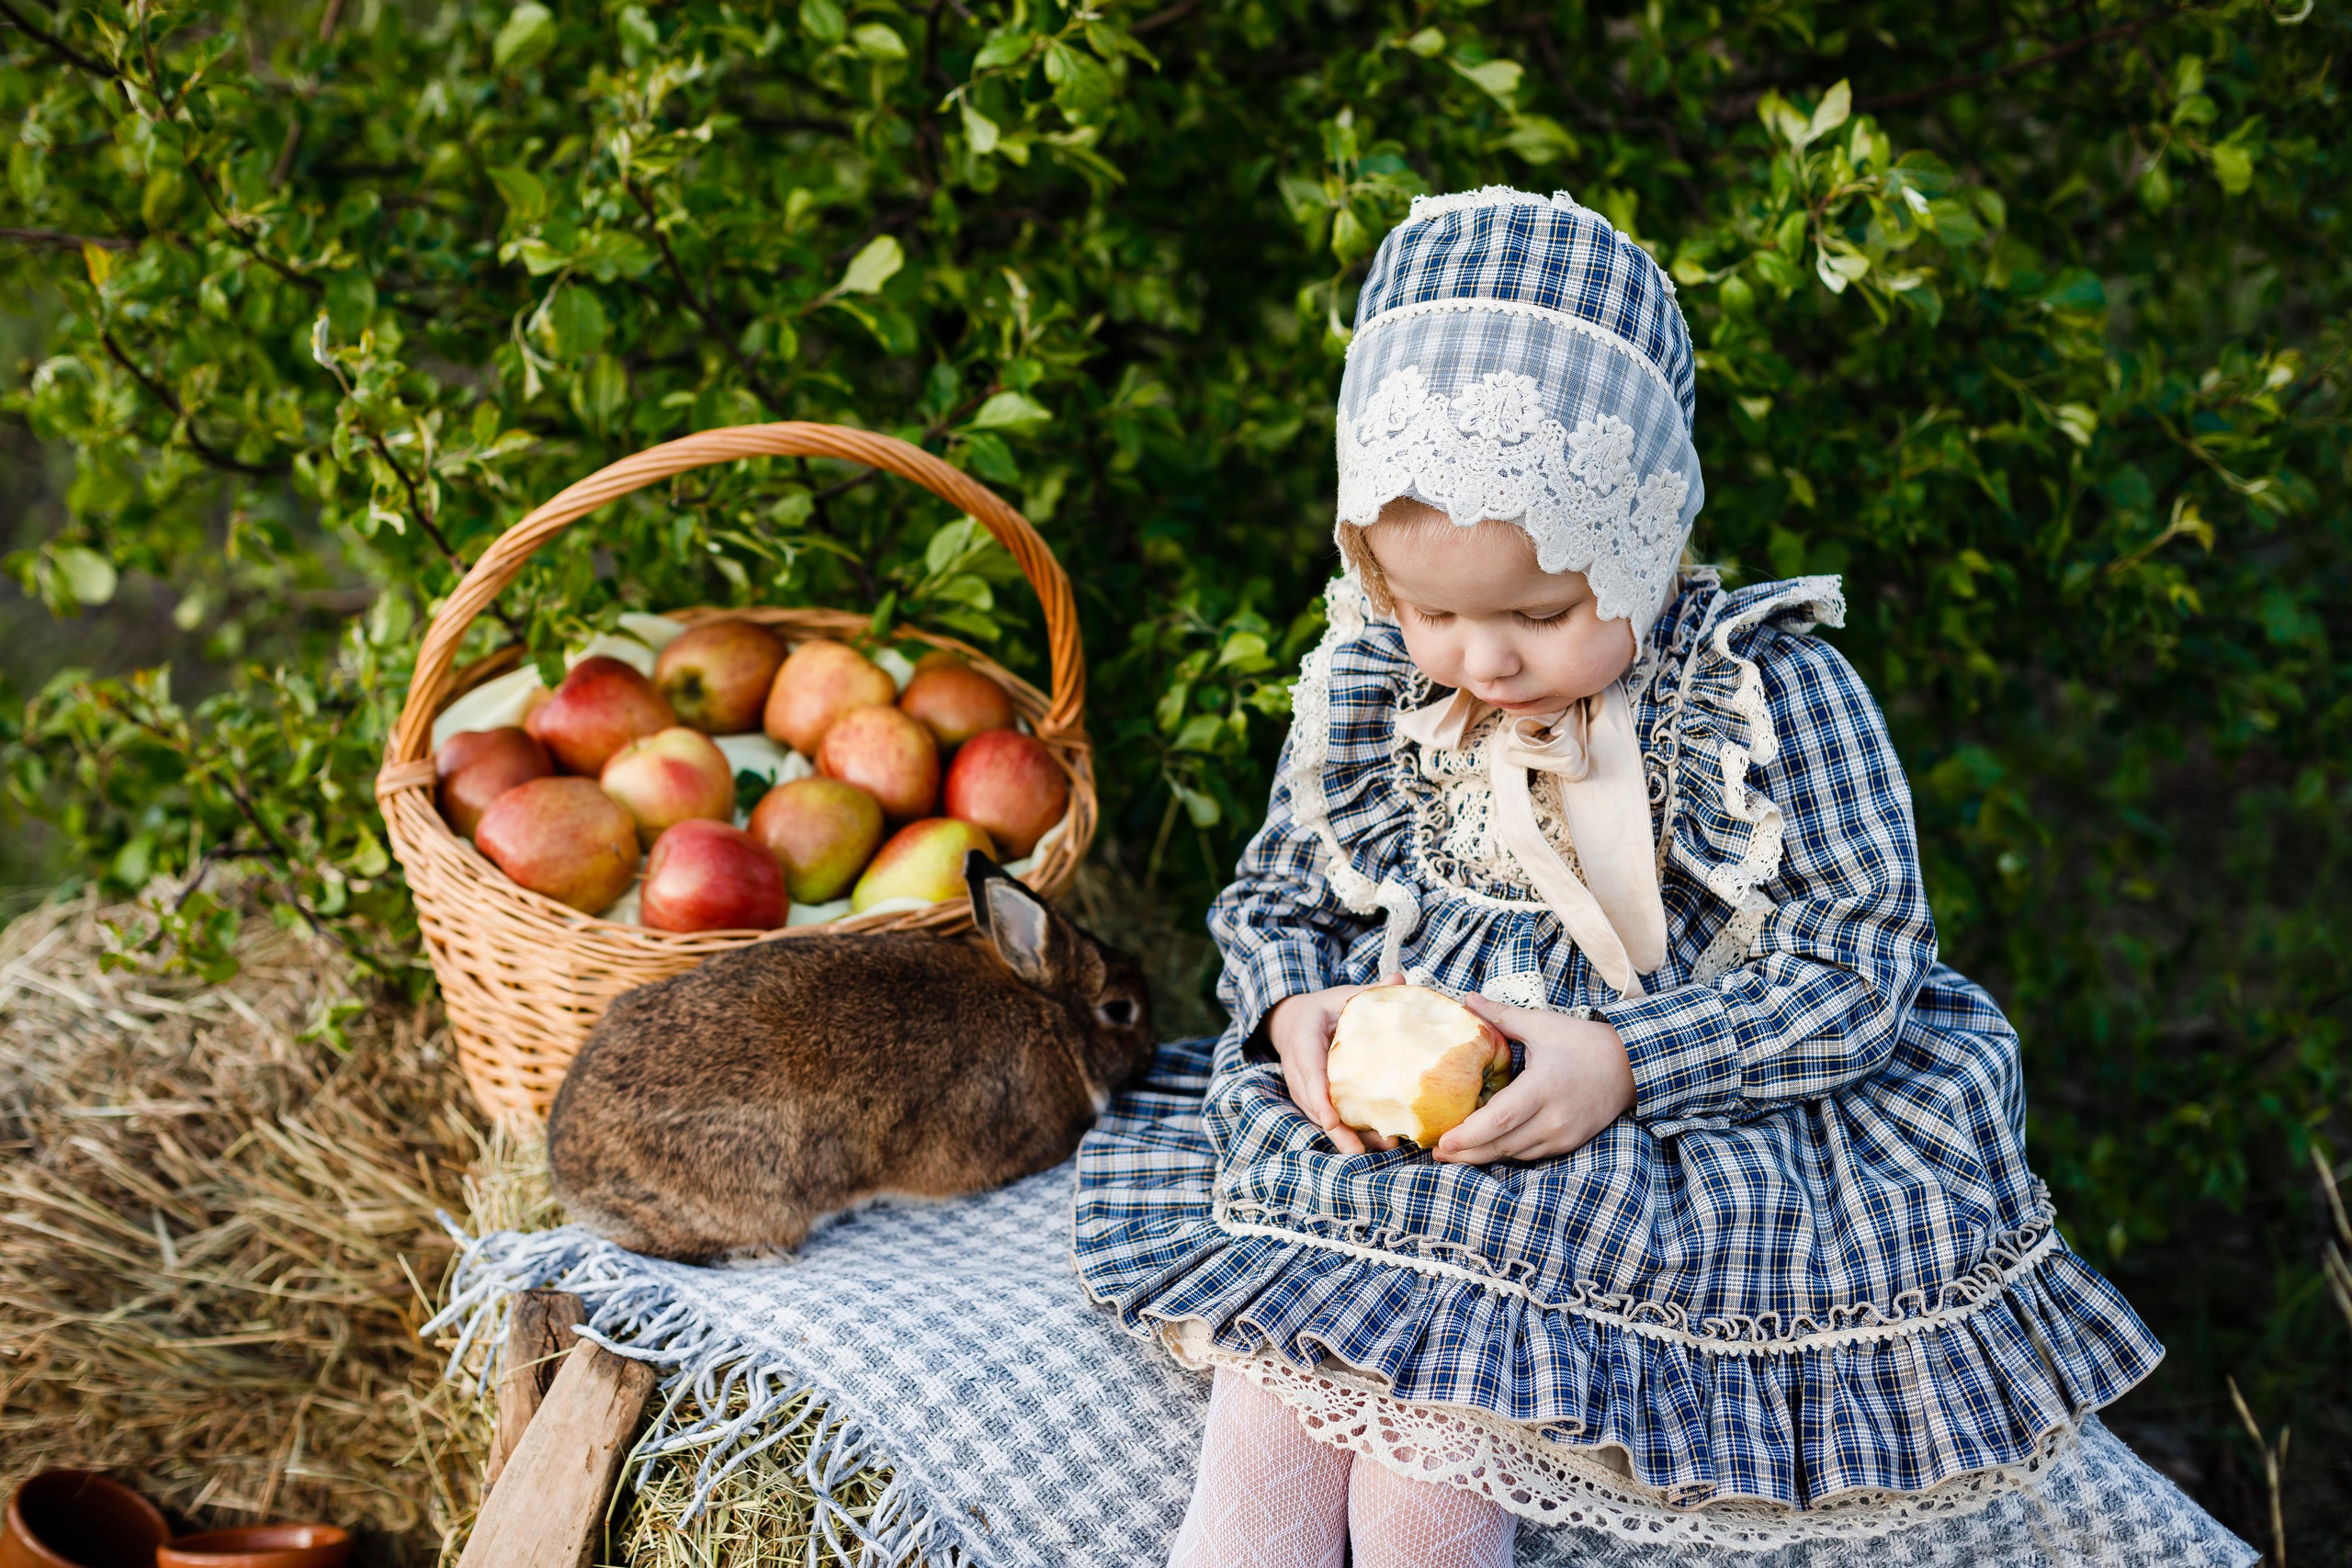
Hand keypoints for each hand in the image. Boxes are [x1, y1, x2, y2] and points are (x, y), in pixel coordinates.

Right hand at [1265, 978, 1401, 1155]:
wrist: (1292, 1023)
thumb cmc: (1323, 1010)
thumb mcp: (1340, 996)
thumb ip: (1367, 993)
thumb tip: (1400, 980)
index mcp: (1303, 1043)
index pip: (1309, 1074)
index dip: (1319, 1099)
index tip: (1331, 1120)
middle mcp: (1298, 1072)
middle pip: (1315, 1107)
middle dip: (1338, 1131)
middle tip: (1360, 1150)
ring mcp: (1303, 1090)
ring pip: (1322, 1118)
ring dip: (1347, 1137)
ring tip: (1381, 1147)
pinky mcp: (1312, 1101)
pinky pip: (1328, 1119)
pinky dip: (1349, 1133)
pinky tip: (1377, 1143)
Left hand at [1432, 997, 1635, 1164]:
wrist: (1628, 1066)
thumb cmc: (1582, 1042)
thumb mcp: (1542, 1024)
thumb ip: (1501, 1015)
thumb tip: (1467, 999)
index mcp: (1543, 1087)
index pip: (1500, 1119)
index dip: (1469, 1135)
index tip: (1442, 1141)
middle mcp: (1554, 1117)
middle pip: (1502, 1145)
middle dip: (1467, 1153)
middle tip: (1436, 1152)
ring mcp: (1563, 1135)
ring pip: (1515, 1153)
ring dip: (1483, 1156)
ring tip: (1453, 1152)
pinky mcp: (1569, 1143)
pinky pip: (1530, 1153)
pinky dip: (1506, 1151)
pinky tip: (1486, 1147)